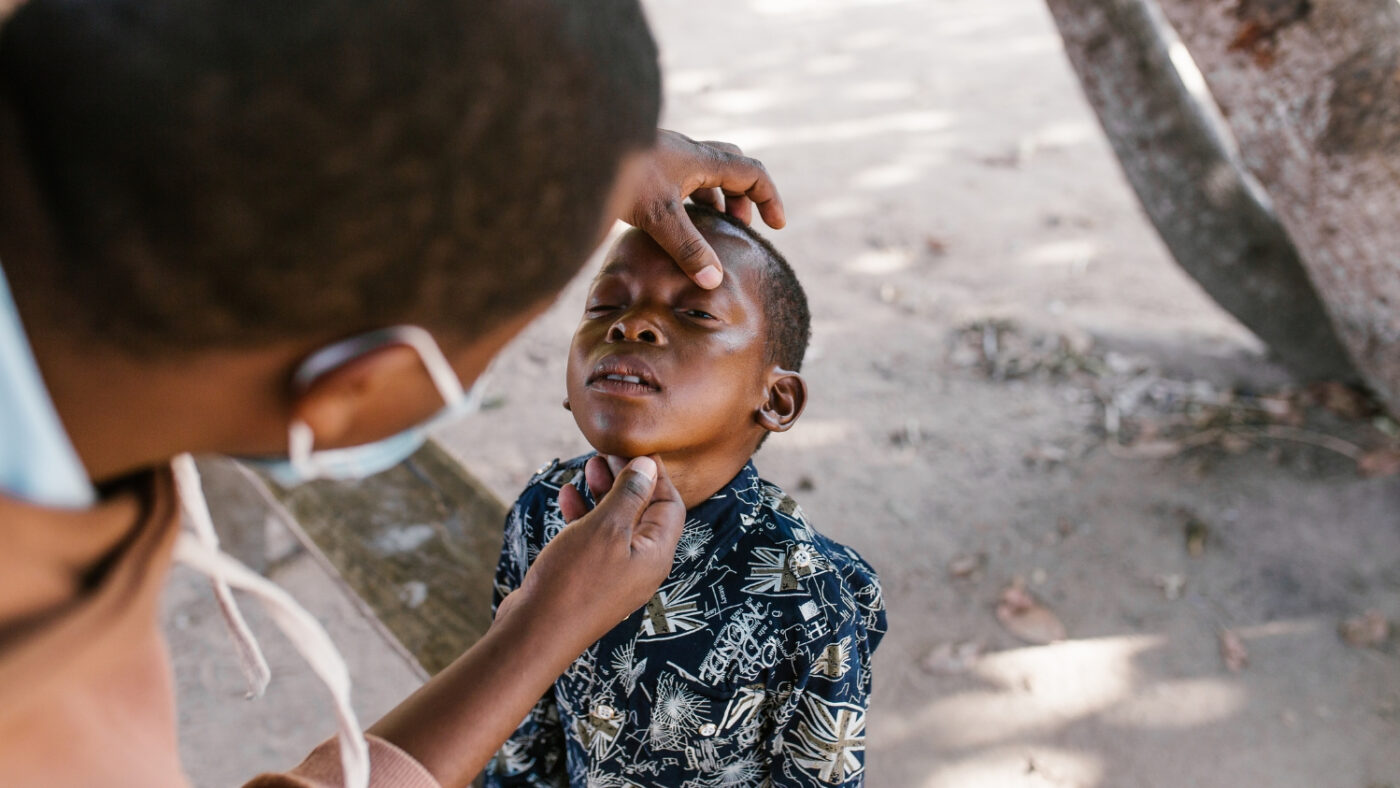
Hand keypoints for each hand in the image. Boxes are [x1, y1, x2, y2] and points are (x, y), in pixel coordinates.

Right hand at [497, 455, 684, 645]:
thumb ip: (629, 496)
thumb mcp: (605, 529)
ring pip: (615, 523)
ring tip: (588, 466)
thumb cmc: (574, 582)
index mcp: (655, 553)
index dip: (655, 474)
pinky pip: (592, 539)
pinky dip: (582, 515)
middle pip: (643, 512)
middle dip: (627, 479)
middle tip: (607, 453)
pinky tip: (566, 496)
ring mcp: (614, 574)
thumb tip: (648, 467)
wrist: (535, 634)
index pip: (669, 504)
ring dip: (603, 493)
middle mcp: (640, 564)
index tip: (635, 448)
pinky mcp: (588, 579)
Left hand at [621, 130, 785, 288]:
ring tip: (710, 230)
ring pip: (703, 174)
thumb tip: (715, 281)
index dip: (770, 198)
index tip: (776, 226)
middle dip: (743, 197)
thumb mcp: (659, 217)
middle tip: (741, 226)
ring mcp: (665, 157)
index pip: (752, 173)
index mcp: (701, 160)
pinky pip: (680, 180)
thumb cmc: (621, 174)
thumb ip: (688, 249)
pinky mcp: (646, 165)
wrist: (580, 146)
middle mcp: (687, 153)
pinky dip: (688, 199)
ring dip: (714, 199)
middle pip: (731, 168)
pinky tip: (672, 223)